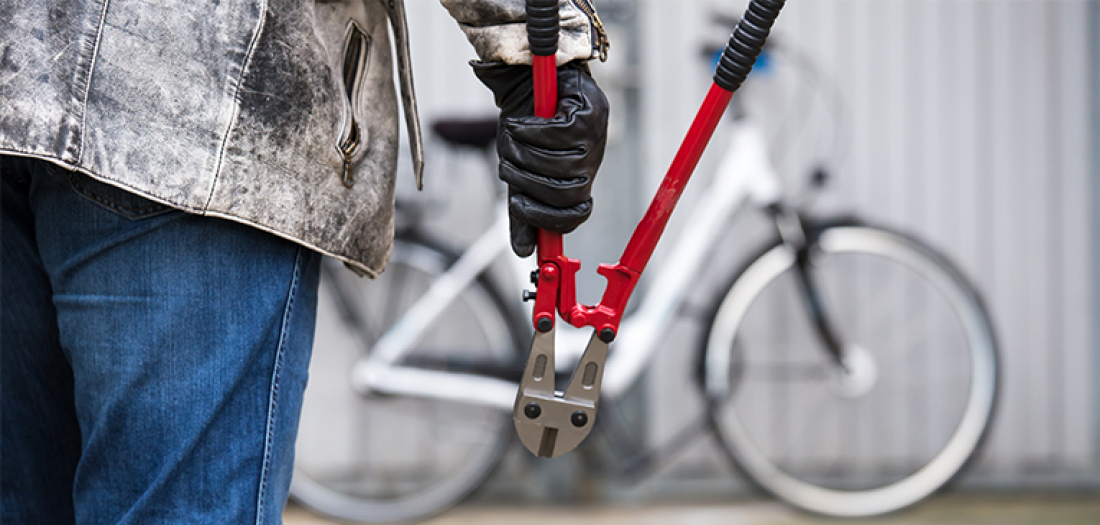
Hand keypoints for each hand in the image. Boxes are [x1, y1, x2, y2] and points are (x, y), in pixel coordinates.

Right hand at [473, 61, 608, 256]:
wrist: (527, 76)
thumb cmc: (525, 124)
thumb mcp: (519, 169)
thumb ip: (522, 208)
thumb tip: (523, 251)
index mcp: (578, 177)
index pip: (576, 214)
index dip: (550, 220)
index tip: (521, 208)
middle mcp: (592, 159)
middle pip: (565, 192)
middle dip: (528, 182)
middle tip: (507, 165)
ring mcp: (596, 136)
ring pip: (560, 165)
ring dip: (526, 153)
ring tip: (511, 137)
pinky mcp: (590, 112)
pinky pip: (558, 135)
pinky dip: (531, 130)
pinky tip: (521, 121)